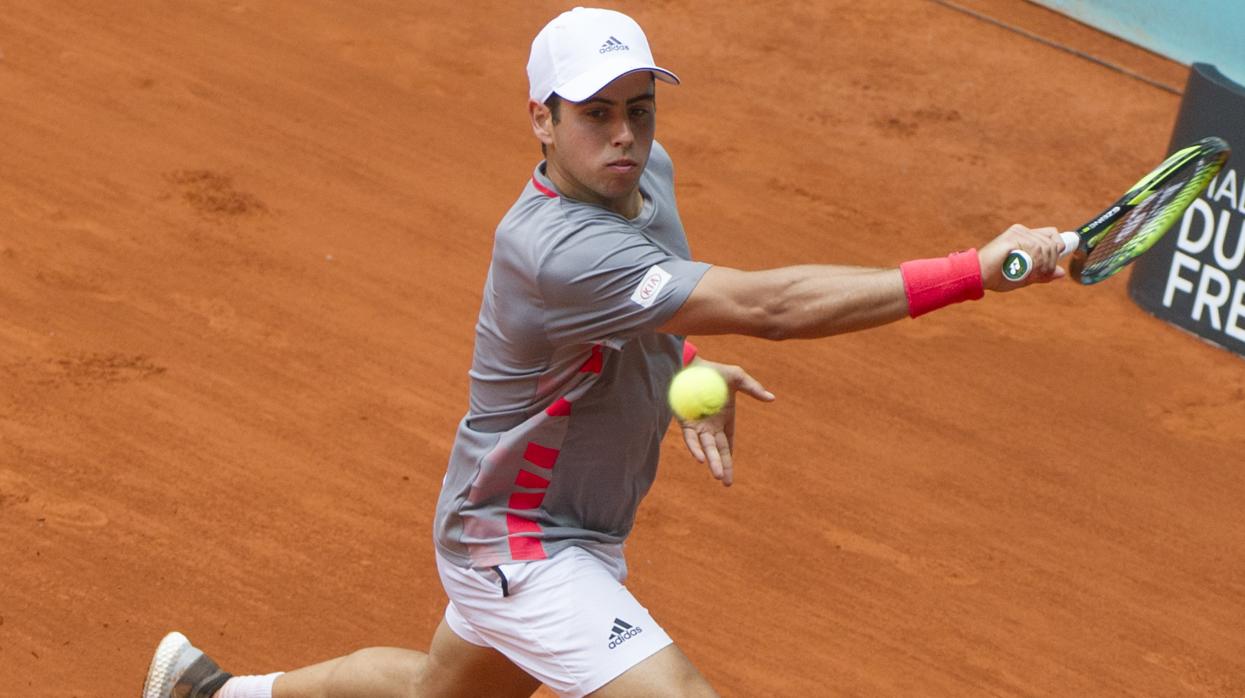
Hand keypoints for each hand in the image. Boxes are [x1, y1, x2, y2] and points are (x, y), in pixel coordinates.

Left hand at [678, 359, 774, 486]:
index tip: (729, 474)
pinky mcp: (685, 421)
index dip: (728, 458)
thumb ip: (753, 388)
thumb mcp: (737, 377)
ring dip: (712, 461)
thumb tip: (772, 398)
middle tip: (727, 483)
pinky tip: (699, 459)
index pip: (727, 443)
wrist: (689, 363)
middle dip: (723, 466)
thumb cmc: (713, 370)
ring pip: (706, 448)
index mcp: (723, 419)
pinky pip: (690, 438)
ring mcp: (697, 425)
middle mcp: (710, 426)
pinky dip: (695, 448)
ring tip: (718, 475)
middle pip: (718, 451)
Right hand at [978, 224, 1066, 291]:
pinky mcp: (1013, 238)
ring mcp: (1018, 233)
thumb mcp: (1025, 276)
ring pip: (1046, 247)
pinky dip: (1036, 263)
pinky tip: (1025, 270)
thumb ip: (1043, 273)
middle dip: (1050, 263)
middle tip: (1038, 274)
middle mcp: (1022, 231)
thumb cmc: (997, 276)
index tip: (1051, 265)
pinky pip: (1036, 249)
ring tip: (1030, 274)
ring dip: (1043, 265)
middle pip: (1053, 243)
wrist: (978, 276)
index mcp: (1024, 236)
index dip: (1057, 248)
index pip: (1052, 234)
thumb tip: (1061, 273)